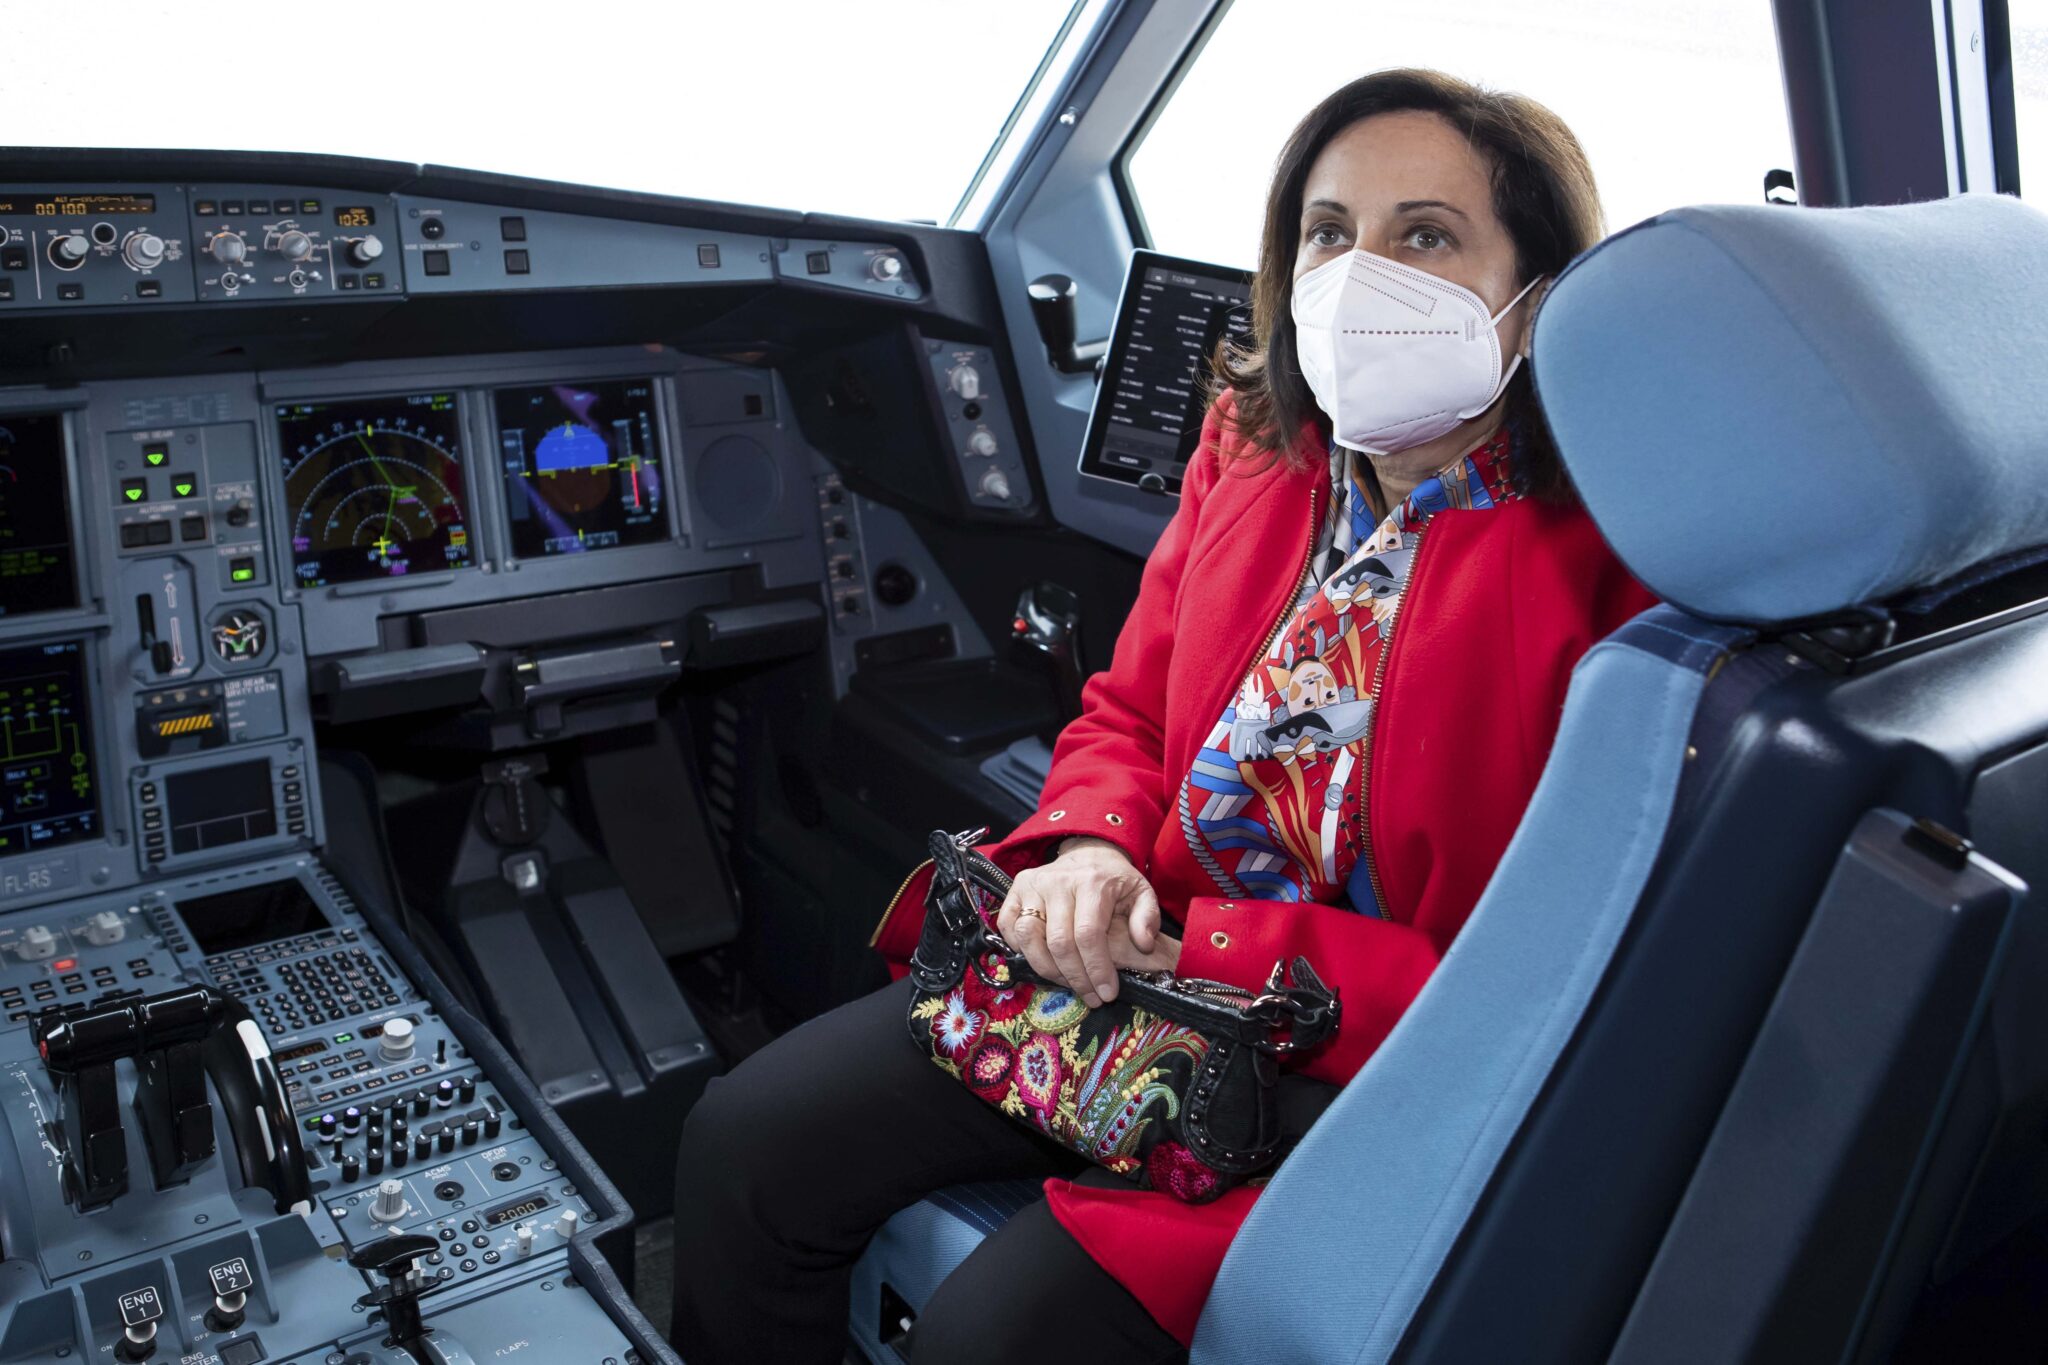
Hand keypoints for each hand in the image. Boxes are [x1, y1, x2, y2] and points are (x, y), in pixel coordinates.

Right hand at [997, 837, 1181, 1006]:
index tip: (1107, 993)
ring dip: (1048, 970)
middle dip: (1076, 978)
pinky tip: (1043, 962)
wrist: (1089, 853)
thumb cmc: (1116, 880)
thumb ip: (1148, 918)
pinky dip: (1021, 950)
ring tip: (1069, 983)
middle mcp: (1057, 882)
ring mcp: (1032, 885)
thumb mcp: (1142, 893)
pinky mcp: (1015, 890)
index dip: (1097, 969)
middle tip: (1092, 996)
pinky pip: (1009, 928)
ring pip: (1029, 938)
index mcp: (1091, 882)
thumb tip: (1144, 944)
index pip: (1088, 934)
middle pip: (1059, 943)